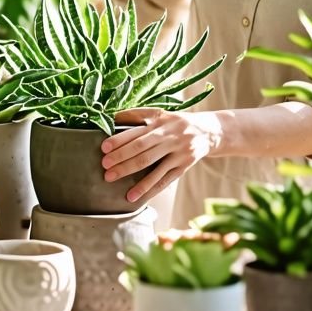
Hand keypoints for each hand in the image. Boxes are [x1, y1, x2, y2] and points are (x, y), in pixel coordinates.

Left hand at [100, 108, 222, 204]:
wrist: (208, 131)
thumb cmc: (175, 123)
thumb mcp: (160, 114)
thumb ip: (137, 116)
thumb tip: (111, 118)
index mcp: (160, 120)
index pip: (137, 131)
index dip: (119, 139)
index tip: (104, 147)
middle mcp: (168, 135)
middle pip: (142, 147)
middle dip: (121, 156)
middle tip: (105, 165)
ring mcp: (177, 152)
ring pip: (151, 165)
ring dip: (130, 172)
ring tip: (112, 178)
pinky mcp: (183, 166)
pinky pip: (164, 179)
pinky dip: (148, 189)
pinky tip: (134, 196)